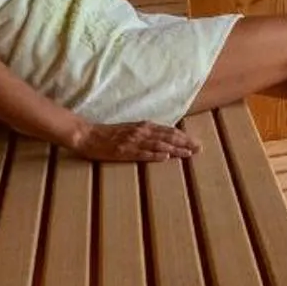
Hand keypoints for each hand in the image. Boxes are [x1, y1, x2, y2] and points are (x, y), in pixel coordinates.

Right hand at [67, 119, 200, 162]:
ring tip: (188, 154)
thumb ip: (146, 132)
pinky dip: (154, 155)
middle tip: (199, 149)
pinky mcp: (124, 152)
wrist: (87, 135)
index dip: (183, 137)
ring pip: (158, 146)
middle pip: (167, 138)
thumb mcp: (130, 129)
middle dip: (184, 143)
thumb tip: (163, 138)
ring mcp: (133, 142)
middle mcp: (141, 132)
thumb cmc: (108, 134)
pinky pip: (142, 154)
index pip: (168, 131)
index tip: (196, 142)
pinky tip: (165, 158)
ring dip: (175, 150)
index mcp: (143, 126)